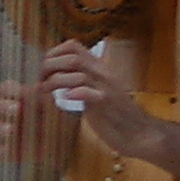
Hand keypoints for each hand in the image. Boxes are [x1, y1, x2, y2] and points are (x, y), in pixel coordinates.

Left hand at [41, 37, 155, 157]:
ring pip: (79, 73)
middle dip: (50, 66)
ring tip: (46, 91)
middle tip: (40, 81)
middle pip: (72, 57)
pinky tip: (65, 98)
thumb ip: (80, 83)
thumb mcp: (95, 93)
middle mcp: (103, 74)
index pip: (74, 46)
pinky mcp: (108, 104)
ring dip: (56, 81)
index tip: (43, 69)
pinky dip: (75, 92)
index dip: (53, 53)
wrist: (139, 134)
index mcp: (99, 69)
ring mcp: (107, 88)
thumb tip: (57, 78)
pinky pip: (90, 92)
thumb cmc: (115, 116)